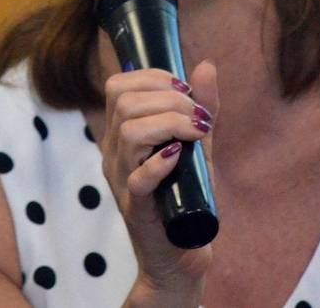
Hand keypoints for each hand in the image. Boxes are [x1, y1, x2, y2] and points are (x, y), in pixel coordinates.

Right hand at [98, 60, 218, 305]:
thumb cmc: (184, 196)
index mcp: (121, 134)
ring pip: (129, 132)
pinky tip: (179, 157)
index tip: (185, 90)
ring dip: (170, 122)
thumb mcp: (196, 144)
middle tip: (199, 117)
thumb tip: (206, 65)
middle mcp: (114, 154)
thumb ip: (202, 108)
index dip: (153, 77)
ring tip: (196, 133)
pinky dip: (160, 162)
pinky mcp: (136, 209)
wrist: (179, 254)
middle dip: (170, 98)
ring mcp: (121, 181)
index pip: (118, 86)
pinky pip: (138, 179)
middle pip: (124, 103)